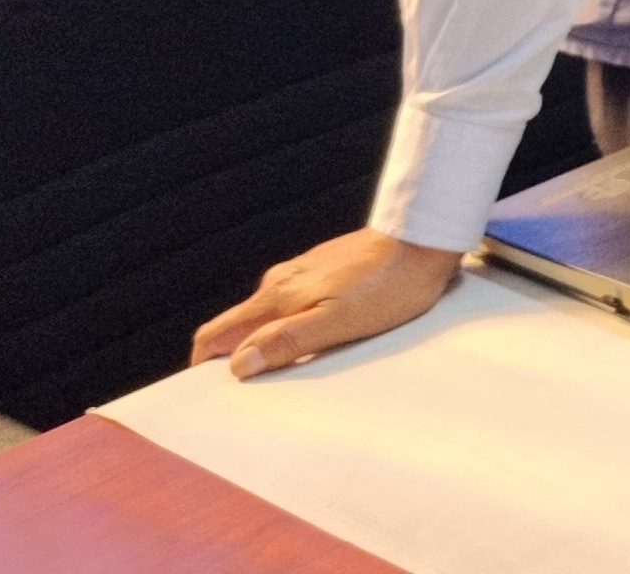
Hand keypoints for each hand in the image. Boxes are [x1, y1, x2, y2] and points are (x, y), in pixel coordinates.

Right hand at [190, 229, 463, 379]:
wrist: (425, 239)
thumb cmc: (391, 285)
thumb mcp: (339, 322)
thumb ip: (288, 341)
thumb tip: (240, 364)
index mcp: (276, 296)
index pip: (216, 332)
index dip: (204, 364)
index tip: (209, 391)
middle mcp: (282, 280)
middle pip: (238, 325)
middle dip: (233, 357)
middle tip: (252, 388)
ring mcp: (304, 272)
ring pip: (268, 313)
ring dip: (267, 340)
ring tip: (287, 369)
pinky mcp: (327, 269)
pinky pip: (295, 302)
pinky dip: (293, 324)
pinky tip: (316, 337)